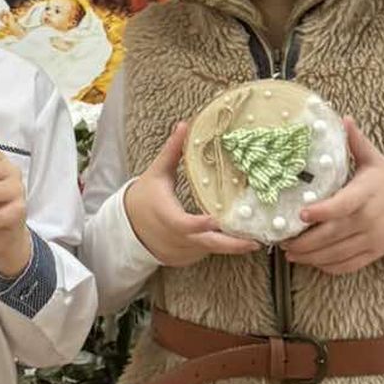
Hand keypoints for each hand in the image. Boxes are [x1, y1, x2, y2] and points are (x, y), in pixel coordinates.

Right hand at [121, 122, 261, 267]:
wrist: (128, 227)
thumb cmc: (145, 197)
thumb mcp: (158, 172)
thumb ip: (173, 151)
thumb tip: (185, 125)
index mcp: (167, 216)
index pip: (184, 223)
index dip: (200, 223)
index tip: (217, 219)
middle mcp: (175, 238)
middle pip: (206, 244)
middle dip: (232, 245)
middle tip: (255, 242)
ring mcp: (180, 251)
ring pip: (209, 250)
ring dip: (229, 245)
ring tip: (254, 239)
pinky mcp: (184, 258)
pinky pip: (204, 253)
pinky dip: (216, 247)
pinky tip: (232, 239)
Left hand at [281, 117, 383, 274]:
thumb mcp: (374, 160)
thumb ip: (355, 142)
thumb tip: (342, 118)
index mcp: (365, 194)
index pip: (342, 206)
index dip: (322, 211)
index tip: (301, 213)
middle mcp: (368, 219)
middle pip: (332, 235)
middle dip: (305, 242)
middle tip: (283, 241)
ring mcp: (371, 239)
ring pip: (337, 253)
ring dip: (311, 257)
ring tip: (291, 253)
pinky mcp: (374, 253)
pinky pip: (348, 265)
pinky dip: (328, 266)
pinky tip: (312, 261)